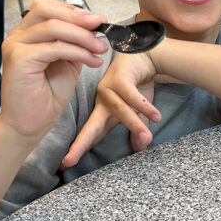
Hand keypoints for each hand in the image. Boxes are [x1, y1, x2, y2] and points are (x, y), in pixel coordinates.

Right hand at [0, 0, 108, 144]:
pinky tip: (92, 61)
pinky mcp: (18, 60)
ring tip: (100, 48)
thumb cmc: (47, 95)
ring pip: (53, 27)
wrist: (30, 124)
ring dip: (83, 36)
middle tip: (99, 25)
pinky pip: (55, 47)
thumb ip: (75, 42)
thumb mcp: (67, 61)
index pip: (46, 7)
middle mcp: (17, 36)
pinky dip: (78, 52)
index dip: (73, 10)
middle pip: (45, 9)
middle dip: (77, 16)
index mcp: (26, 34)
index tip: (96, 20)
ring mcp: (15, 46)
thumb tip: (94, 24)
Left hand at [61, 50, 161, 168]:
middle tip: (69, 161)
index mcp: (103, 111)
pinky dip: (144, 106)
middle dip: (80, 144)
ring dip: (134, 123)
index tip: (65, 165)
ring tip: (147, 137)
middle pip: (91, 127)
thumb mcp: (140, 109)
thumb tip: (141, 147)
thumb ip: (139, 128)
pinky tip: (155, 116)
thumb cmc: (138, 83)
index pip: (91, 134)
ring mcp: (108, 88)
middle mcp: (101, 101)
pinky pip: (132, 96)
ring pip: (120, 111)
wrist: (145, 55)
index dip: (79, 149)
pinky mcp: (119, 77)